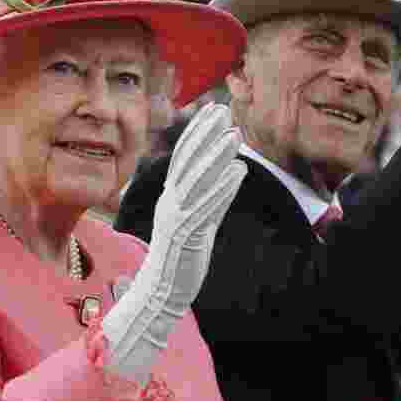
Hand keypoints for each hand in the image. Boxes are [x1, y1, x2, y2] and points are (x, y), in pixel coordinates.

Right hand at [101, 103, 246, 384]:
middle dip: (206, 133)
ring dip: (217, 155)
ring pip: (197, 180)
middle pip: (188, 161)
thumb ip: (208, 195)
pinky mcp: (188, 236)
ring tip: (235, 134)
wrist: (161, 291)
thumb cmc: (180, 255)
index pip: (182, 155)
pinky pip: (207, 207)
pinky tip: (239, 172)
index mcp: (170, 196)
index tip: (212, 109)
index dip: (197, 130)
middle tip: (224, 110)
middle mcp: (171, 202)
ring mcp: (177, 218)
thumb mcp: (194, 219)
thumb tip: (226, 171)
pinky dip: (223, 188)